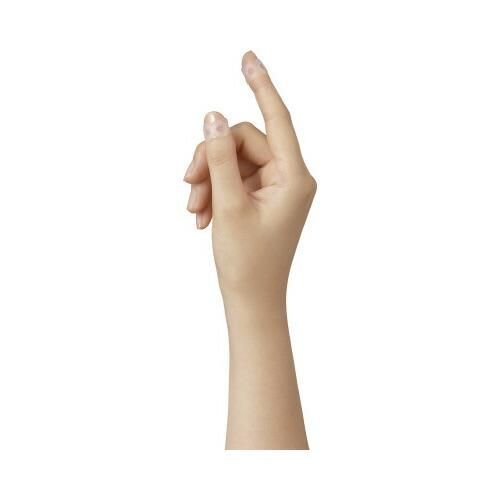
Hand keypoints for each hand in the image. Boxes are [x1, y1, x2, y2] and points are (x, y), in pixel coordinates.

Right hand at [184, 51, 315, 301]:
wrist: (252, 301)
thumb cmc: (247, 262)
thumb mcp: (228, 206)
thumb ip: (219, 158)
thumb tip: (213, 116)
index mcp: (294, 177)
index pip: (276, 120)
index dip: (261, 86)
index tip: (247, 58)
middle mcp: (289, 178)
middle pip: (243, 142)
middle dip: (211, 160)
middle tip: (188, 186)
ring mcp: (275, 189)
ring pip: (233, 161)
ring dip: (209, 180)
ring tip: (195, 210)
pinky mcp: (262, 199)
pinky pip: (234, 179)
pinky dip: (215, 192)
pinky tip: (201, 216)